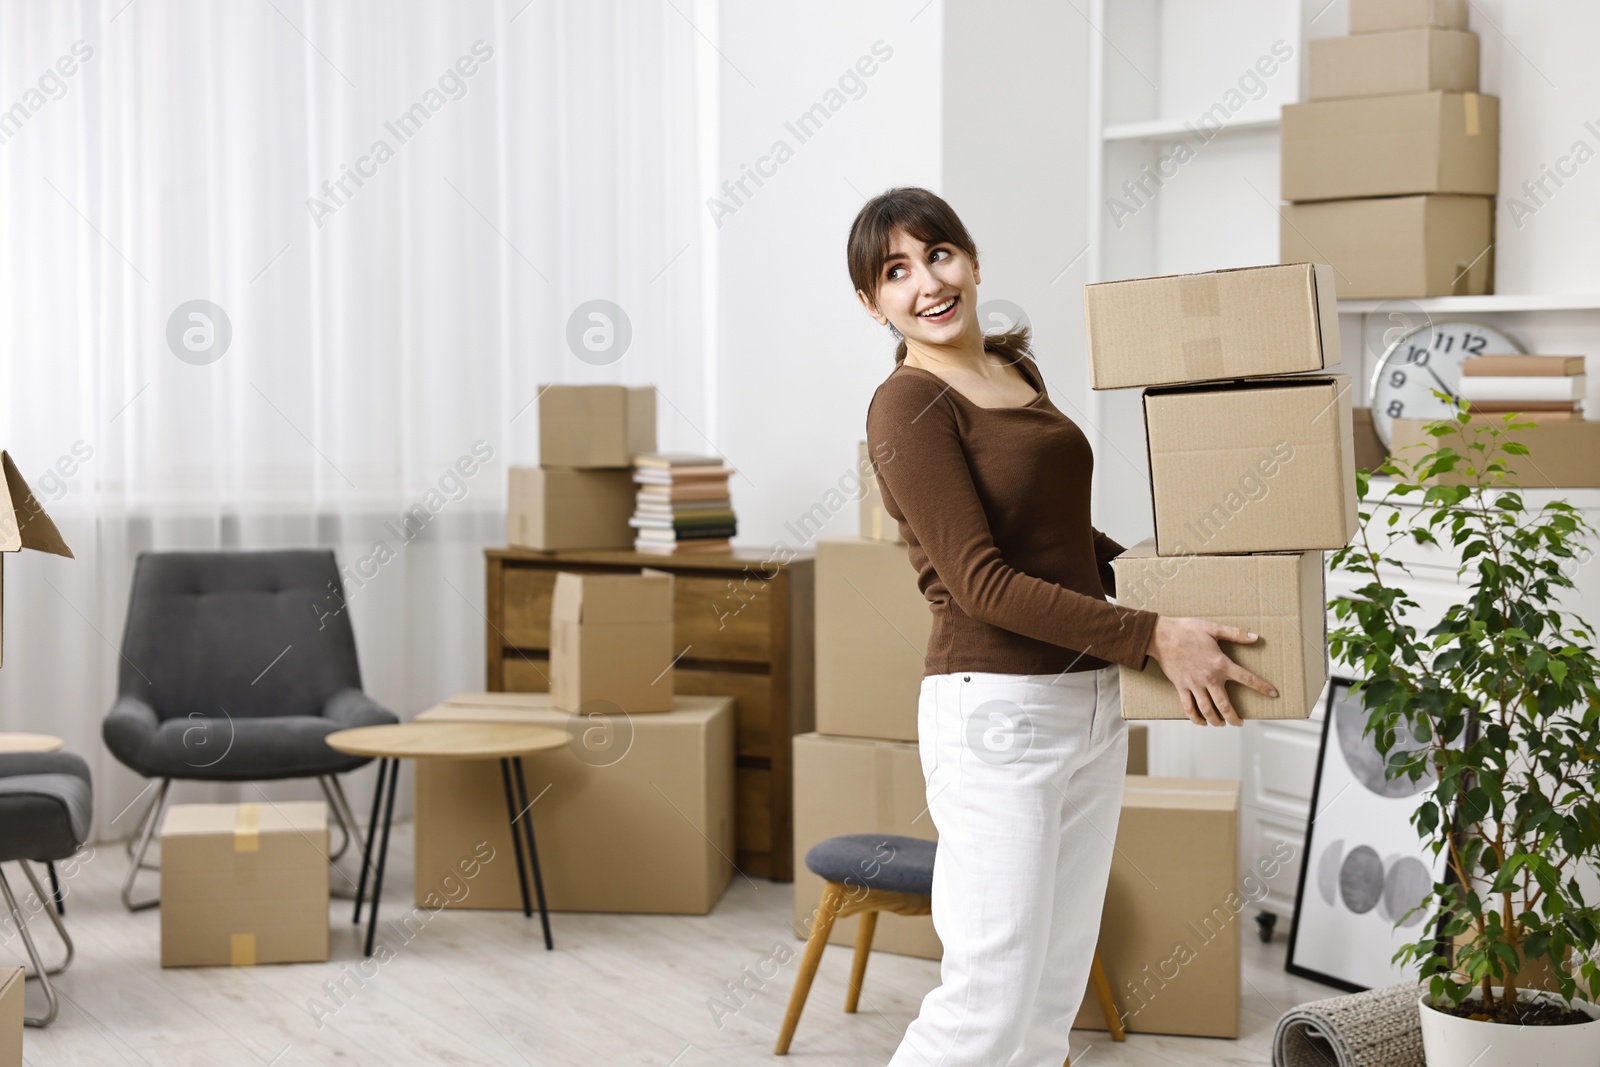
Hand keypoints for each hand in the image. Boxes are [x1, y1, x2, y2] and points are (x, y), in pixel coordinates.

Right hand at [1147, 617, 1277, 726]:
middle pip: (1225, 705)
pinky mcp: (1181, 687)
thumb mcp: (1213, 628)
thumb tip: (1255, 637)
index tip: (1273, 694)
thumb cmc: (1187, 630)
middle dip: (1234, 718)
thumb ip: (1236, 634)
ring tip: (1221, 724)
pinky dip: (1195, 717)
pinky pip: (1189, 707)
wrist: (1162, 636)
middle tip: (1240, 723)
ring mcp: (1194, 684)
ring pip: (1207, 709)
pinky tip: (1201, 722)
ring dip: (1216, 720)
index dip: (1262, 687)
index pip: (1246, 679)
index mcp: (1220, 664)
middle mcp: (1209, 678)